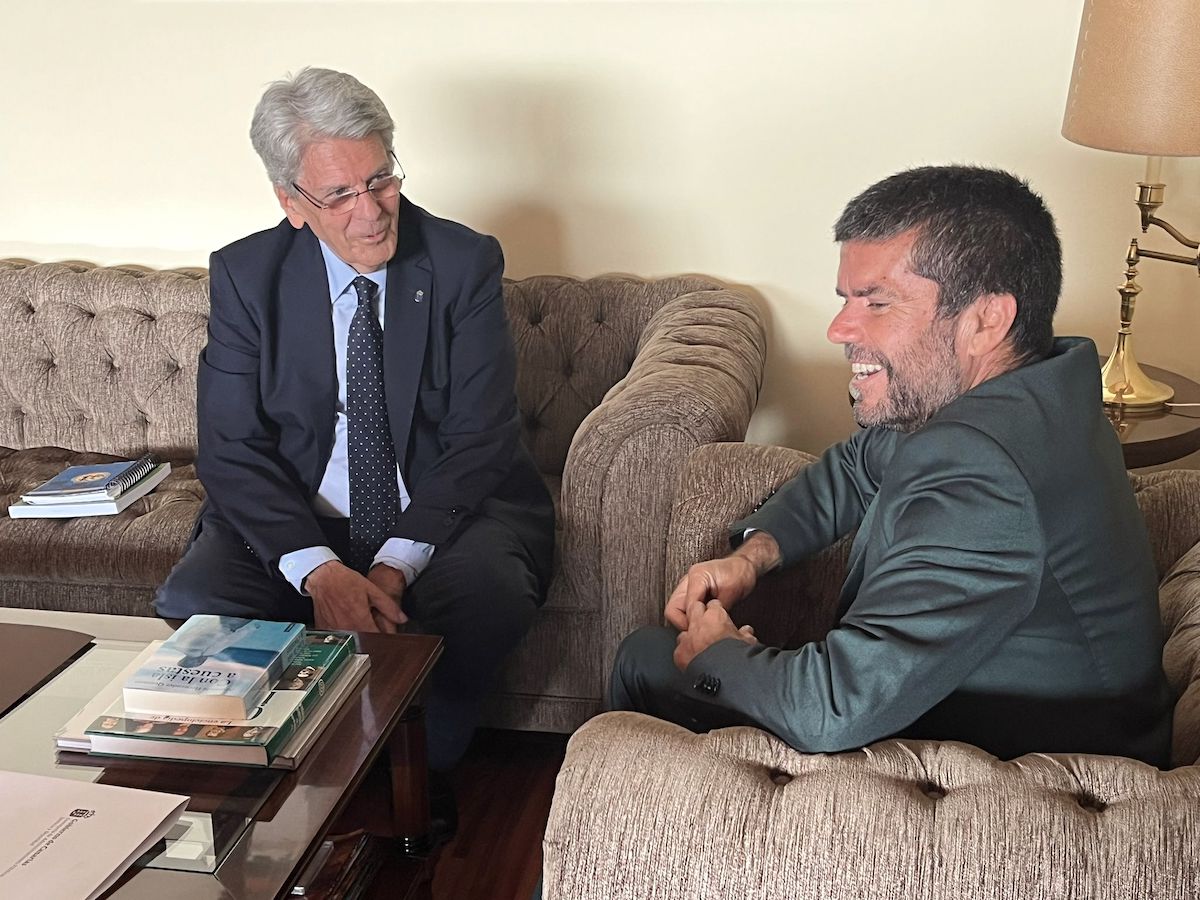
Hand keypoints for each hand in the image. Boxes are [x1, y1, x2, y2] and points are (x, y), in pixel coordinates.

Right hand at [305, 561, 406, 633]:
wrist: (323, 577)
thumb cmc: (346, 582)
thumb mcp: (372, 590)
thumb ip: (388, 607)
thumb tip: (402, 619)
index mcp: (361, 620)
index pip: (377, 639)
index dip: (384, 640)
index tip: (387, 637)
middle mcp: (347, 629)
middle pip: (363, 643)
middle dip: (371, 639)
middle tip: (372, 629)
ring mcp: (334, 631)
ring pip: (350, 642)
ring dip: (357, 639)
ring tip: (357, 625)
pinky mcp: (324, 630)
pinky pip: (336, 639)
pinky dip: (343, 636)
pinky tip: (345, 625)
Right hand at [664, 531, 780, 630]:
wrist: (744, 567)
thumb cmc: (740, 574)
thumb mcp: (731, 593)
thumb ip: (715, 610)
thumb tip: (706, 626)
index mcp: (697, 576)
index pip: (681, 606)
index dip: (691, 620)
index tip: (701, 629)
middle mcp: (688, 581)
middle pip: (672, 610)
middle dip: (685, 623)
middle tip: (699, 630)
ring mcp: (688, 587)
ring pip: (676, 611)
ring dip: (688, 620)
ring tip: (703, 625)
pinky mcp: (692, 593)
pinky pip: (685, 609)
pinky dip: (692, 617)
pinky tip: (704, 620)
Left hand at [672, 599, 757, 671]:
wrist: (724, 677)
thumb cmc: (736, 659)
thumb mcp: (747, 643)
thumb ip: (745, 634)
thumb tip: (747, 631)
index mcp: (715, 617)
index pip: (713, 604)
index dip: (716, 609)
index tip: (718, 615)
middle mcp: (698, 624)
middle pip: (694, 608)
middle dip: (699, 612)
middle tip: (706, 622)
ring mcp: (687, 638)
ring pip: (684, 629)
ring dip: (690, 634)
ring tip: (698, 642)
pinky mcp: (680, 653)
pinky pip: (679, 648)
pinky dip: (685, 652)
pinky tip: (692, 658)